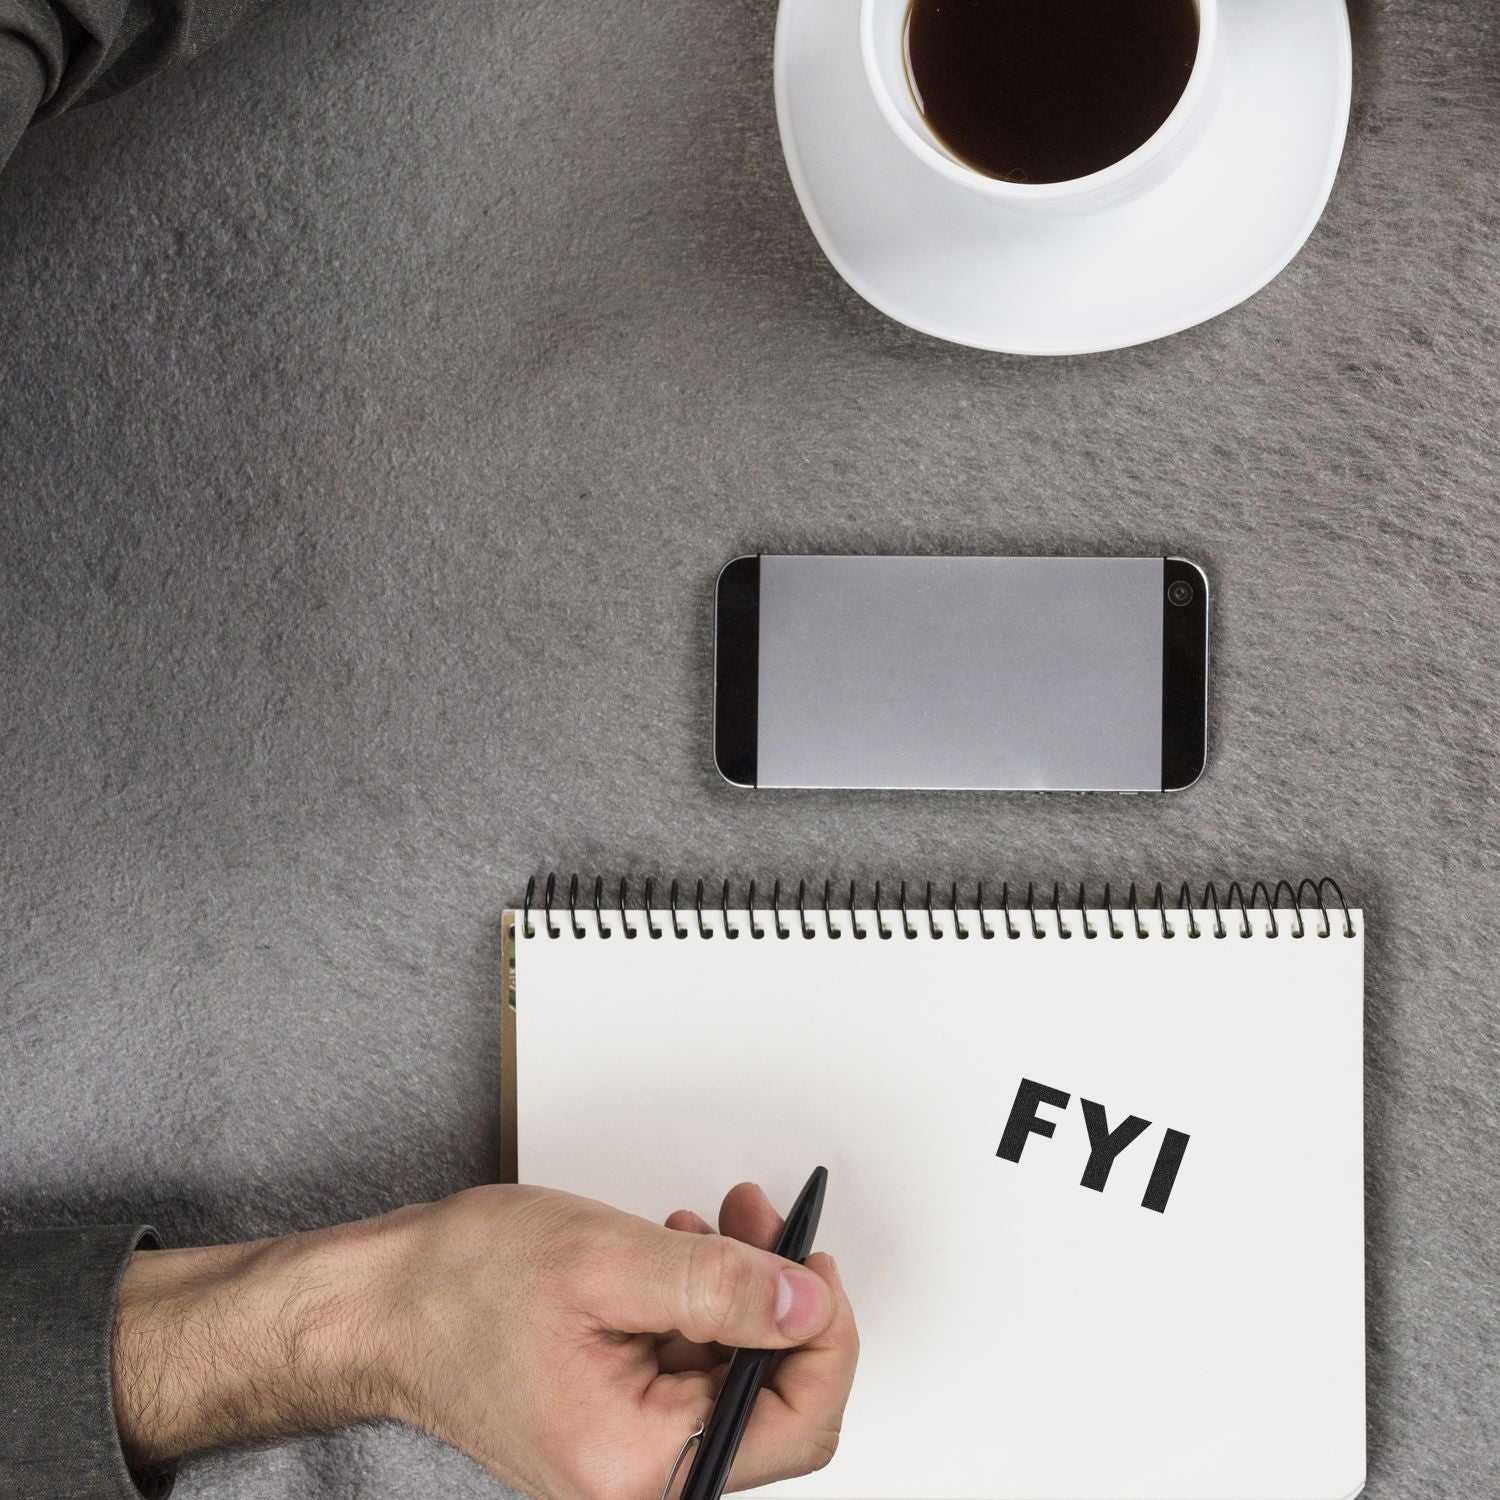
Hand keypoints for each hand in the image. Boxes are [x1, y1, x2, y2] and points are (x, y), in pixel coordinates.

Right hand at [113, 1183, 857, 1499]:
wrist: (380, 1306)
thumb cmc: (460, 1287)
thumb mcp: (606, 1259)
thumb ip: (721, 1285)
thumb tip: (809, 1301)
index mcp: (638, 1465)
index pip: (797, 1422)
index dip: (827, 1334)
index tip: (814, 1260)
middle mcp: (636, 1484)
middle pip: (771, 1403)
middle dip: (781, 1302)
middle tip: (767, 1224)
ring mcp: (625, 1461)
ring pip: (734, 1379)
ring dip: (740, 1293)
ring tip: (719, 1224)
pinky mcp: (615, 1429)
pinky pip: (691, 1373)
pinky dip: (699, 1307)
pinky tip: (682, 1253)